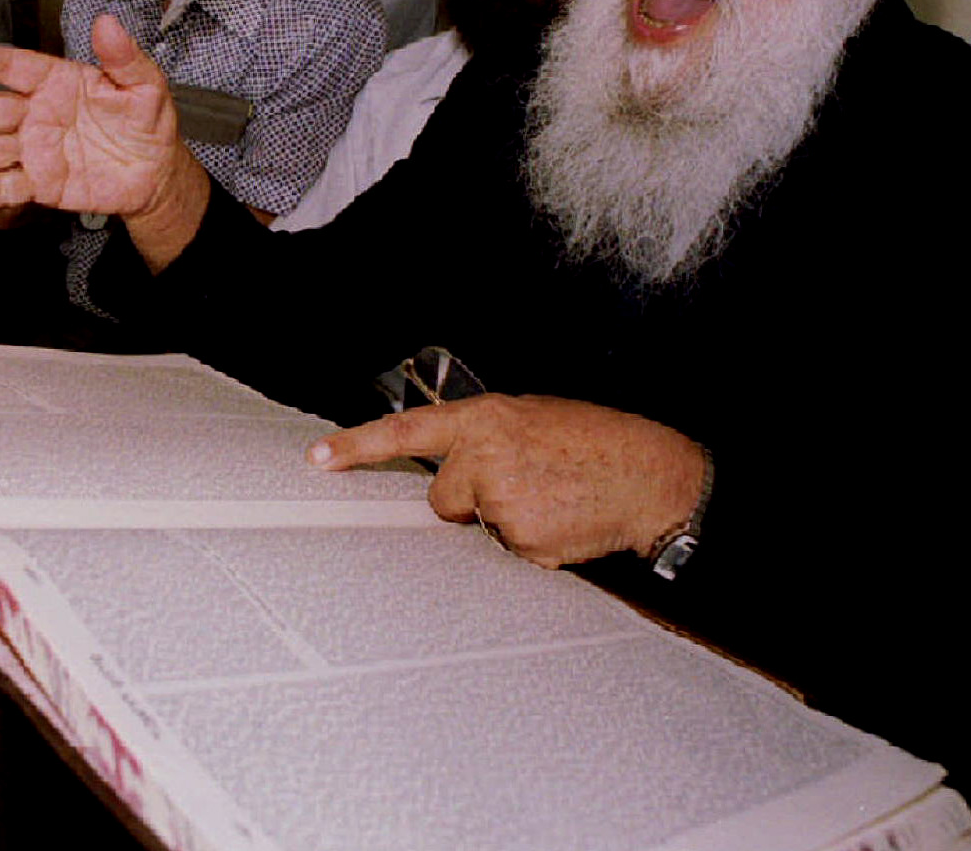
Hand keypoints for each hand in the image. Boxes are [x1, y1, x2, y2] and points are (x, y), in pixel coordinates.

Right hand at [0, 13, 183, 218]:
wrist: (156, 173)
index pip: (13, 66)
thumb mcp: (145, 86)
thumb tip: (108, 21)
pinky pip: (7, 188)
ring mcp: (34, 149)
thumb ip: (123, 57)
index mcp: (56, 81)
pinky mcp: (40, 183)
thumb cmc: (147, 122)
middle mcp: (36, 113)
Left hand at [308, 395, 705, 567]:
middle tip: (523, 483)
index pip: (405, 432)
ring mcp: (502, 502)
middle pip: (442, 499)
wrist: (652, 475)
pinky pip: (507, 552)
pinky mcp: (521, 541)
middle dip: (470, 500)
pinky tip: (562, 519)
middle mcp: (485, 457)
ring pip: (477, 527)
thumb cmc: (596, 442)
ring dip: (506, 520)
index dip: (356, 446)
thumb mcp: (531, 418)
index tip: (318, 458)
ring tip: (552, 497)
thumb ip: (482, 438)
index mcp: (485, 419)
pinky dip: (530, 543)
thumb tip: (450, 467)